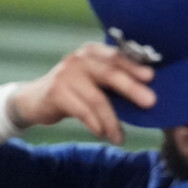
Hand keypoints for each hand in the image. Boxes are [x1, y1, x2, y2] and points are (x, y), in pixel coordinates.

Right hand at [10, 43, 155, 144]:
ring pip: (97, 98)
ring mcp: (65, 74)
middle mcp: (79, 59)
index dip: (135, 66)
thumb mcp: (95, 79)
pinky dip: (95, 124)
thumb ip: (116, 79)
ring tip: (120, 136)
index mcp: (93, 51)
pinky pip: (81, 111)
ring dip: (112, 120)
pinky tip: (104, 134)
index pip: (118, 57)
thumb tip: (150, 91)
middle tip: (150, 102)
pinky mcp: (55, 92)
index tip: (152, 77)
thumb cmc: (76, 89)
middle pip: (110, 74)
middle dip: (132, 89)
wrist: (34, 99)